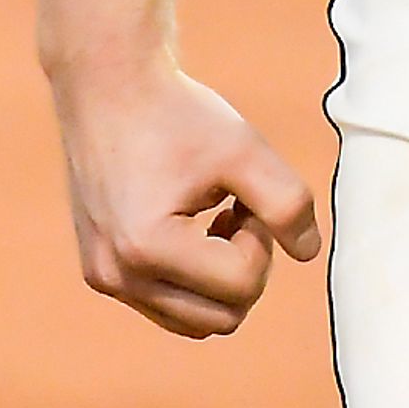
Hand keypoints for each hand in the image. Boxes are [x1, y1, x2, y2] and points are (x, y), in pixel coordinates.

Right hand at [48, 59, 319, 338]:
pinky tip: (194, 226)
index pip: (243, 284)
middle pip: (222, 319)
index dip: (262, 238)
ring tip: (216, 219)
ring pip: (196, 321)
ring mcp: (104, 278)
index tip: (247, 195)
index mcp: (146, 248)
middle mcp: (117, 276)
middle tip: (238, 209)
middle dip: (245, 268)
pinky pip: (167, 305)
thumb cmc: (177, 114)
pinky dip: (194, 279)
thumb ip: (287, 203)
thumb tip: (307, 254)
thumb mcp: (244, 149)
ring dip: (220, 279)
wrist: (109, 86)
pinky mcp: (100, 272)